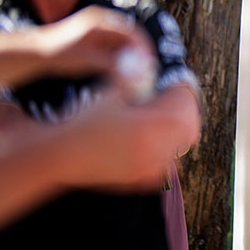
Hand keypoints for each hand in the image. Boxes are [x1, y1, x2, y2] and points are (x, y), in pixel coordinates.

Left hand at [40, 6, 152, 79]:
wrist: (35, 53)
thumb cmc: (59, 54)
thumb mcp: (88, 60)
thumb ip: (113, 65)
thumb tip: (136, 72)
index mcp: (101, 22)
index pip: (132, 32)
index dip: (144, 47)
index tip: (150, 62)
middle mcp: (101, 23)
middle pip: (129, 37)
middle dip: (139, 53)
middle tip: (146, 70)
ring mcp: (97, 32)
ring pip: (122, 45)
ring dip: (130, 58)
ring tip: (136, 73)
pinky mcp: (94, 41)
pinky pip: (114, 50)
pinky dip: (120, 60)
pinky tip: (122, 72)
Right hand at [57, 90, 198, 190]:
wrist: (59, 157)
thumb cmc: (83, 122)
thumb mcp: (114, 93)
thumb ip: (138, 79)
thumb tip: (153, 67)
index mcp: (153, 127)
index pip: (186, 104)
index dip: (182, 89)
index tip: (175, 81)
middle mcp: (158, 152)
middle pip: (189, 127)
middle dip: (184, 110)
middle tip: (172, 98)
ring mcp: (151, 170)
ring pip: (182, 148)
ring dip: (178, 131)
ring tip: (163, 118)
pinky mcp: (141, 182)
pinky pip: (168, 166)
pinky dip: (167, 153)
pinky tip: (152, 141)